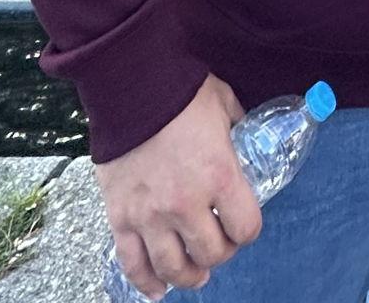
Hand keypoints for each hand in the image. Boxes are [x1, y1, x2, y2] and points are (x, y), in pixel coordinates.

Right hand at [96, 76, 259, 296]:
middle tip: (220, 244)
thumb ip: (238, 128)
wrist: (132, 86)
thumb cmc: (182, 92)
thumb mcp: (225, 106)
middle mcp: (187, 204)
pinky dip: (145, 282)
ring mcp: (151, 215)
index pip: (246, 228)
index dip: (248, 230)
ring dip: (188, 276)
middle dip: (221, 253)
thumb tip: (244, 133)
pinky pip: (133, 263)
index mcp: (220, 176)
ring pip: (173, 267)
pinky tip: (157, 289)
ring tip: (195, 274)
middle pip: (212, 253)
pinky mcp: (120, 217)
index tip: (244, 224)